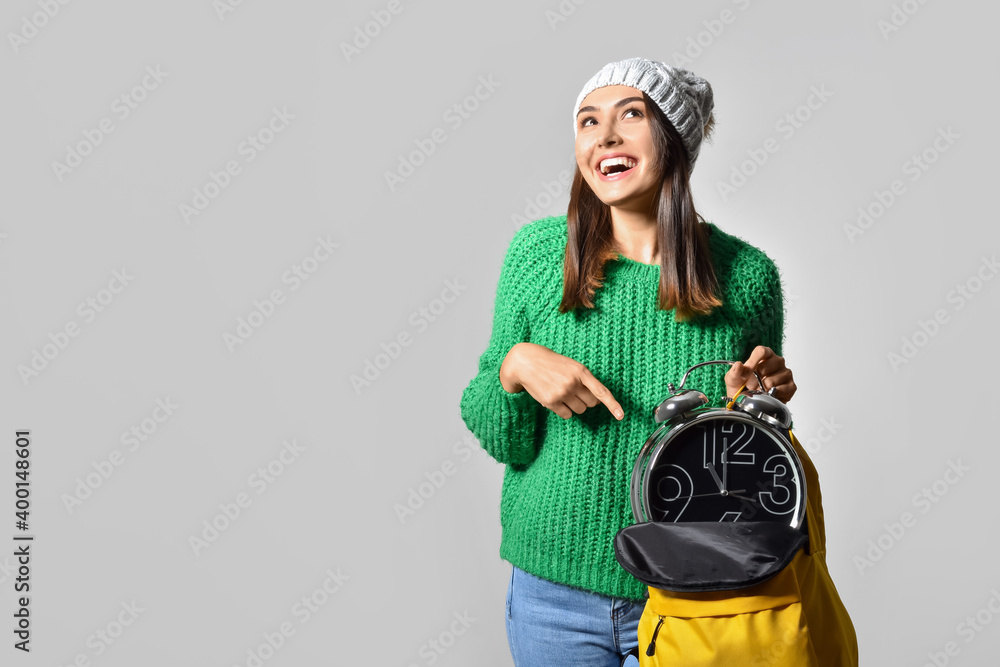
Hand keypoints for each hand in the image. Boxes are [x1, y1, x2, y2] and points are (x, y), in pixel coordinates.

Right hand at [500, 343, 624, 420]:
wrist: (525, 362)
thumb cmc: (551, 364)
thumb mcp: (571, 365)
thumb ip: (583, 380)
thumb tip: (594, 401)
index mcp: (581, 371)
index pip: (601, 391)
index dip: (613, 405)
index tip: (621, 416)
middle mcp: (573, 382)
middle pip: (591, 404)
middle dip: (586, 400)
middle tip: (574, 391)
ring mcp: (562, 393)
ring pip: (580, 410)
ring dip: (574, 405)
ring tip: (562, 392)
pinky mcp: (551, 402)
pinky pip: (567, 415)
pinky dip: (564, 410)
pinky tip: (554, 398)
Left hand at [724, 346, 796, 402]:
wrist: (750, 404)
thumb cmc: (743, 388)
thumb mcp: (733, 379)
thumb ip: (734, 372)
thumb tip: (738, 365)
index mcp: (765, 355)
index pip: (761, 351)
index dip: (752, 362)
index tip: (746, 373)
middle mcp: (777, 362)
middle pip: (765, 367)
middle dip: (754, 380)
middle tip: (751, 385)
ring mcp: (785, 373)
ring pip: (771, 381)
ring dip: (762, 389)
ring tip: (759, 390)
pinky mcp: (791, 386)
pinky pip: (780, 390)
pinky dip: (771, 395)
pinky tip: (768, 395)